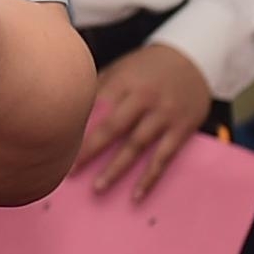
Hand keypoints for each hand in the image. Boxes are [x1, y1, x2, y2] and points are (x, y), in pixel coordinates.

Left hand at [77, 41, 210, 203]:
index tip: (59, 146)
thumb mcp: (123, 69)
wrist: (194, 58)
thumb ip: (100, 90)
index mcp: (125, 82)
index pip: (97, 107)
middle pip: (113, 127)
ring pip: (137, 145)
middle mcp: (145, 98)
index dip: (78, 127)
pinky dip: (149, 178)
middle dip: (90, 150)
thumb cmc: (148, 68)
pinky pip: (163, 157)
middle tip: (69, 172)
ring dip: (116, 169)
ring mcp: (165, 114)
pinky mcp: (182, 129)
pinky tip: (136, 195)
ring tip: (97, 188)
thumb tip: (70, 113)